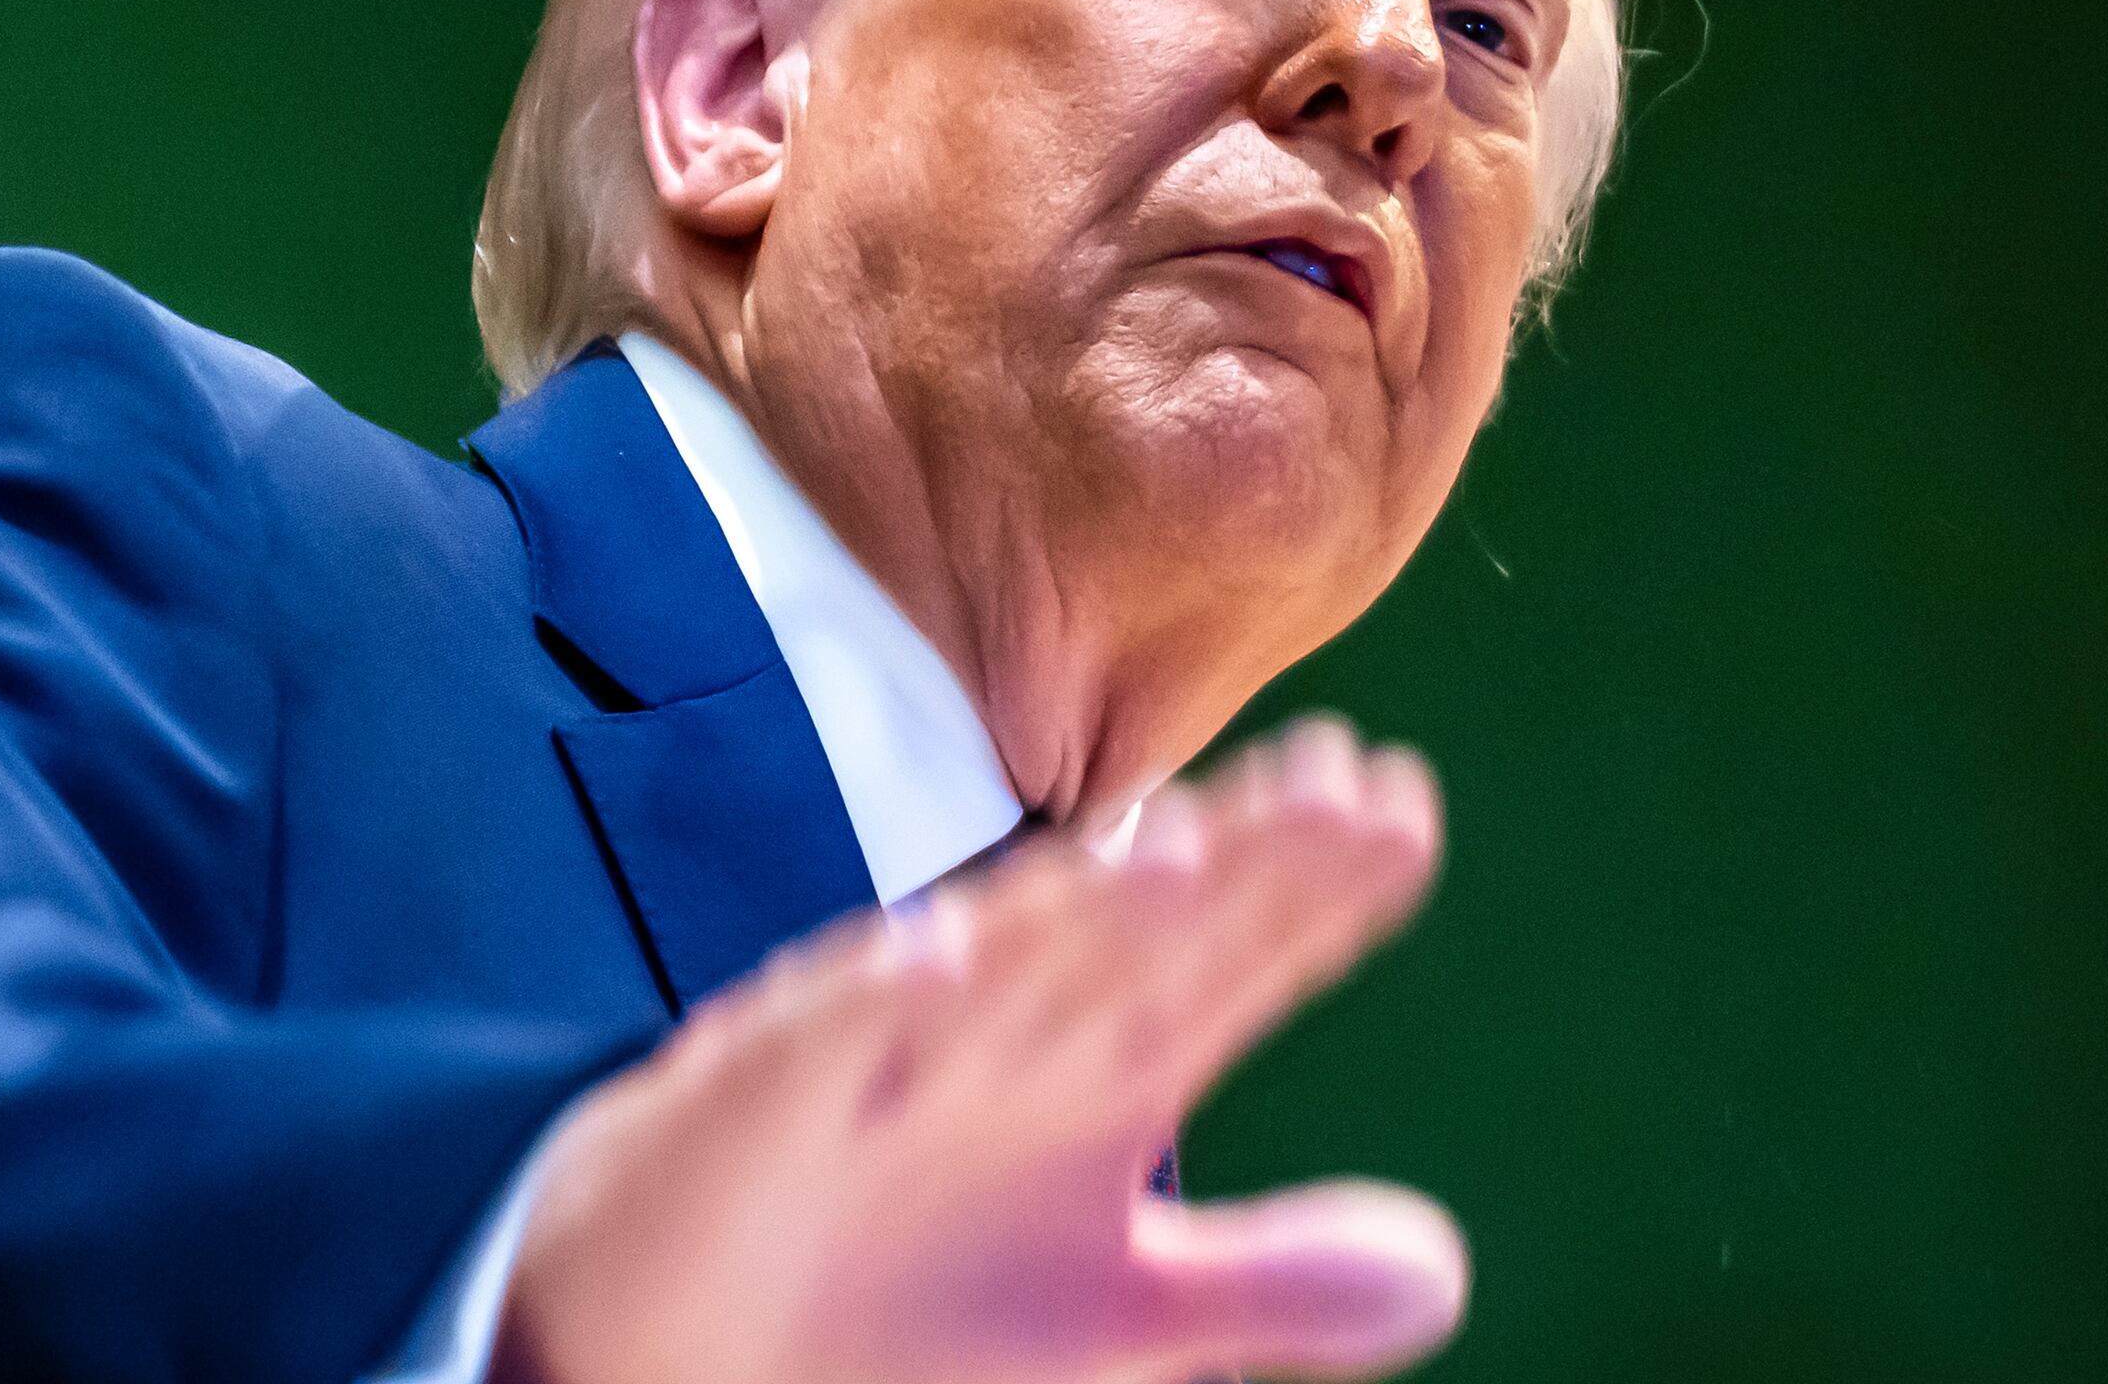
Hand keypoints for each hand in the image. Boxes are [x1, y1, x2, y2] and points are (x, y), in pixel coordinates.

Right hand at [492, 714, 1456, 1383]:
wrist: (668, 1347)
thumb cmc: (896, 1315)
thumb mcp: (1116, 1324)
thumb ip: (1265, 1288)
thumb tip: (1439, 1270)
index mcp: (1088, 1080)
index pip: (1221, 971)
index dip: (1311, 898)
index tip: (1404, 816)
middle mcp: (995, 1044)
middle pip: (1128, 941)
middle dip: (1230, 865)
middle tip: (1337, 780)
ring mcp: (869, 1063)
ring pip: (985, 970)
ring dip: (1076, 910)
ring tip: (1180, 849)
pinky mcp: (746, 1103)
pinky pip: (814, 1039)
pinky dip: (873, 998)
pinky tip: (940, 955)